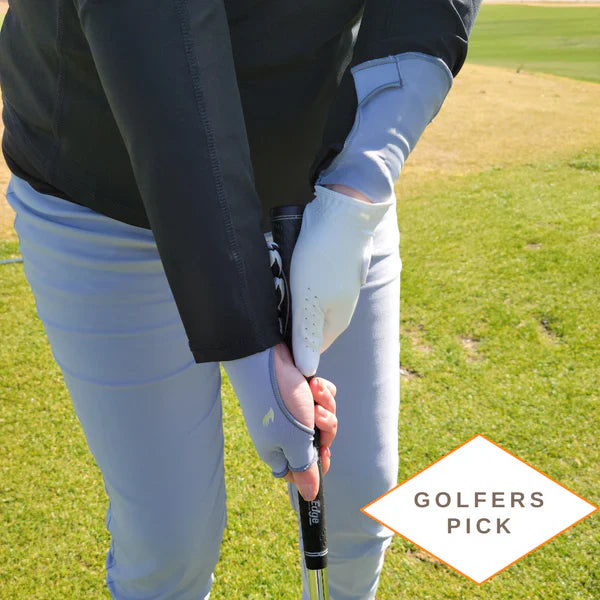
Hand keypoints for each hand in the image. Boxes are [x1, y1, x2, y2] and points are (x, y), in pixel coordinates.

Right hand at [273, 343, 336, 499]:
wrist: (266, 357)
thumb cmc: (278, 401)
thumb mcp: (295, 440)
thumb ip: (305, 468)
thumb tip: (310, 497)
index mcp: (278, 450)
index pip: (301, 472)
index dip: (315, 465)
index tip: (324, 453)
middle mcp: (286, 432)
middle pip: (318, 443)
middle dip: (325, 428)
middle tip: (315, 416)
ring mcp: (294, 410)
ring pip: (324, 418)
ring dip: (324, 406)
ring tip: (312, 392)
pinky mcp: (301, 390)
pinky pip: (323, 397)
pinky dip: (322, 390)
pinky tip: (312, 382)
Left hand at [290, 184, 391, 375]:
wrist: (342, 214)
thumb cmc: (323, 260)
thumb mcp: (309, 302)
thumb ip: (307, 337)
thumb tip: (305, 371)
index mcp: (335, 322)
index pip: (308, 348)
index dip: (288, 345)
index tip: (269, 332)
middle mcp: (337, 308)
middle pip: (304, 324)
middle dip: (285, 316)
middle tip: (272, 301)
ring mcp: (333, 288)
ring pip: (302, 302)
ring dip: (287, 295)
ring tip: (277, 280)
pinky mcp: (327, 270)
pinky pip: (305, 282)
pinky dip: (293, 277)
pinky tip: (284, 267)